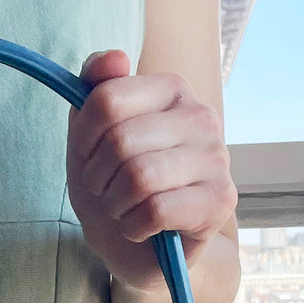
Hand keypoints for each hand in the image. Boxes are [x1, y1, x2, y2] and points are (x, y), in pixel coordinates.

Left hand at [64, 49, 235, 293]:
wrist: (138, 245)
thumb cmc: (113, 184)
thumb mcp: (88, 135)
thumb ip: (94, 88)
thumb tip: (115, 57)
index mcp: (171, 89)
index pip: (106, 100)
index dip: (83, 139)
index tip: (90, 157)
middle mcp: (201, 116)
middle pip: (120, 142)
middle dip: (98, 177)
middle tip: (107, 190)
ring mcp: (217, 158)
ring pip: (139, 177)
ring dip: (116, 204)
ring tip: (124, 207)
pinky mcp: (220, 201)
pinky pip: (156, 210)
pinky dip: (134, 226)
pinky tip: (142, 227)